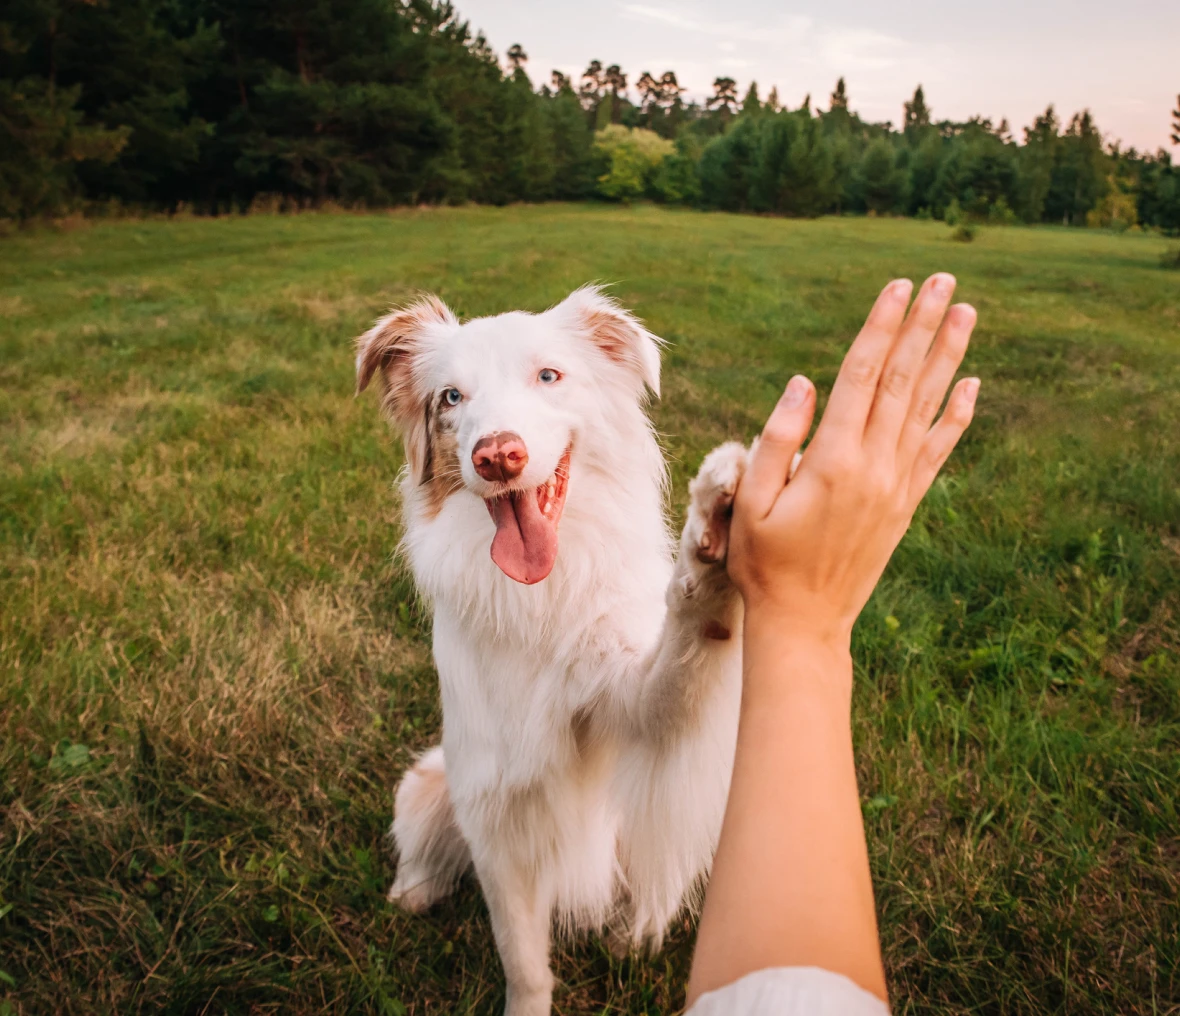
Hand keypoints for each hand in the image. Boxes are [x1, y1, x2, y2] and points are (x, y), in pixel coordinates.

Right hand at [728, 274, 978, 647]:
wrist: (805, 621)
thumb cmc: (764, 561)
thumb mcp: (751, 501)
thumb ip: (776, 439)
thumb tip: (804, 383)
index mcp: (832, 460)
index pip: (861, 376)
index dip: (881, 328)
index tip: (898, 287)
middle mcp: (874, 466)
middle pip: (902, 381)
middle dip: (922, 326)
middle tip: (943, 281)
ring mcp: (896, 485)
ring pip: (926, 407)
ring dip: (947, 357)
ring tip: (966, 313)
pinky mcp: (905, 504)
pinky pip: (938, 450)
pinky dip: (956, 416)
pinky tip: (971, 386)